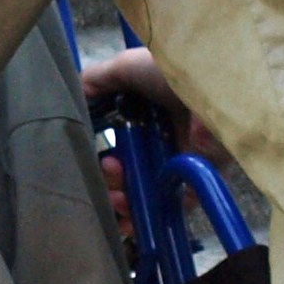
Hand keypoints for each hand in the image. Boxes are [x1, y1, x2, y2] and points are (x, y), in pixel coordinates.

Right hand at [79, 46, 225, 221]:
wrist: (208, 84)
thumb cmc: (168, 71)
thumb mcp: (125, 67)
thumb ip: (97, 81)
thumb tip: (75, 95)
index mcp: (148, 113)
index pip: (120, 143)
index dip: (101, 155)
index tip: (93, 157)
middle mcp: (163, 138)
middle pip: (130, 170)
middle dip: (110, 179)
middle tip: (109, 169)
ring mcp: (179, 161)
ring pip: (145, 191)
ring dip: (123, 199)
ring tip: (116, 194)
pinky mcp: (195, 180)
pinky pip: (168, 207)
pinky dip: (146, 216)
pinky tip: (127, 214)